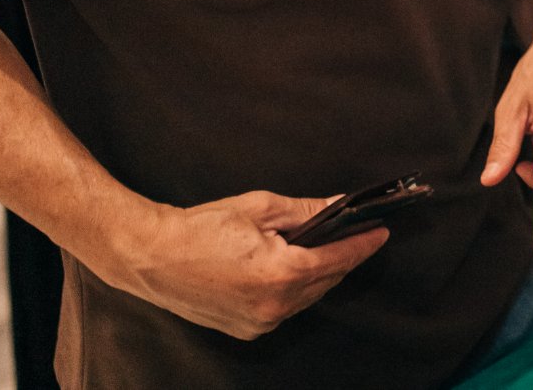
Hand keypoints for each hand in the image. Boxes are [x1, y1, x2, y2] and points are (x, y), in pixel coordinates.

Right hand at [110, 191, 388, 339]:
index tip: (381, 232)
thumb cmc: (201, 227)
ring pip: (307, 297)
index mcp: (281, 274)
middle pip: (326, 280)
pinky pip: (284, 308)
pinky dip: (295, 289)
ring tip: (324, 247)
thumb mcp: (261, 207)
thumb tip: (338, 205)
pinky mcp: (245, 329)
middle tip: (356, 233)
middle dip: (342, 256)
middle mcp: (274, 306)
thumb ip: (306, 210)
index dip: (363, 244)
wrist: (151, 255)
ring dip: (319, 273)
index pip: (338, 259)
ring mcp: (259, 322)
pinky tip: (293, 268)